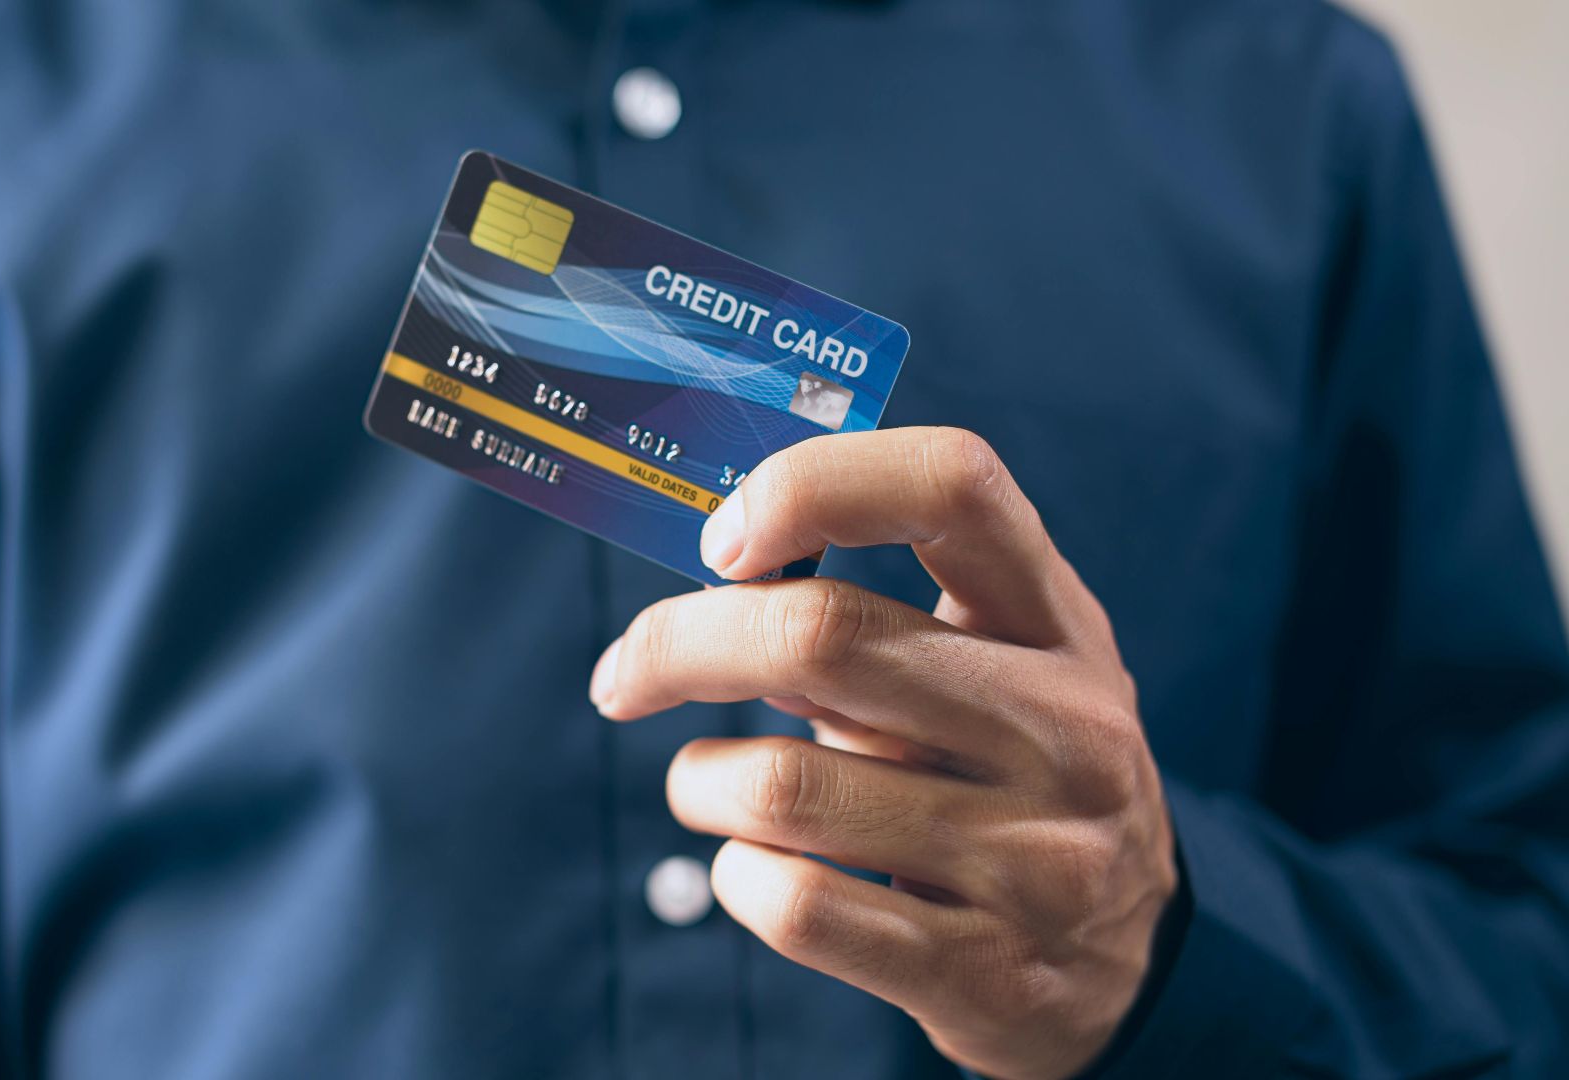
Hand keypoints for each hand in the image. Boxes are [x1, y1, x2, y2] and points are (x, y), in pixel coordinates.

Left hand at [590, 428, 1177, 1079]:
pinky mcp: (981, 971)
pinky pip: (796, 907)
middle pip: (823, 636)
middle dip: (680, 646)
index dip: (813, 485)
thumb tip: (715, 604)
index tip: (723, 541)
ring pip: (781, 785)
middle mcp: (1062, 728)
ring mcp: (1033, 856)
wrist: (1132, 967)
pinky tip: (753, 868)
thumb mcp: (1004, 673)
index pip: (951, 485)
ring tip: (707, 785)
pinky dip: (736, 877)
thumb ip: (885, 622)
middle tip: (628, 673)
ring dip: (699, 779)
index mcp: (1058, 623)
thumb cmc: (1022, 778)